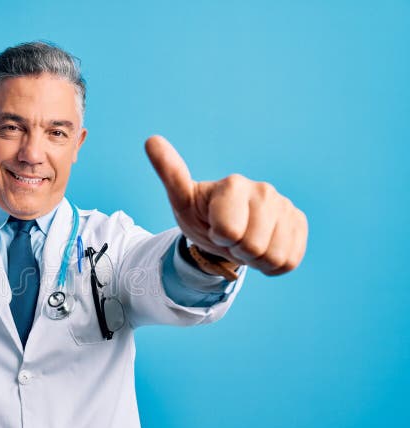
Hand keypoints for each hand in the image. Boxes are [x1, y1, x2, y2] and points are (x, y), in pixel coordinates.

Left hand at [145, 135, 307, 275]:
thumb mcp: (181, 199)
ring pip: (274, 256)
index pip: (230, 232)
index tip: (213, 226)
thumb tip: (151, 140)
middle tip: (229, 237)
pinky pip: (289, 260)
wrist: (224, 229)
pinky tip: (263, 246)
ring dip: (255, 259)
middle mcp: (264, 190)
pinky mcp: (298, 222)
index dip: (220, 237)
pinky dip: (272, 264)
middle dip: (238, 250)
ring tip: (244, 241)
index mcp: (234, 185)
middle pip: (253, 247)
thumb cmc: (201, 214)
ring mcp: (285, 205)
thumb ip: (170, 173)